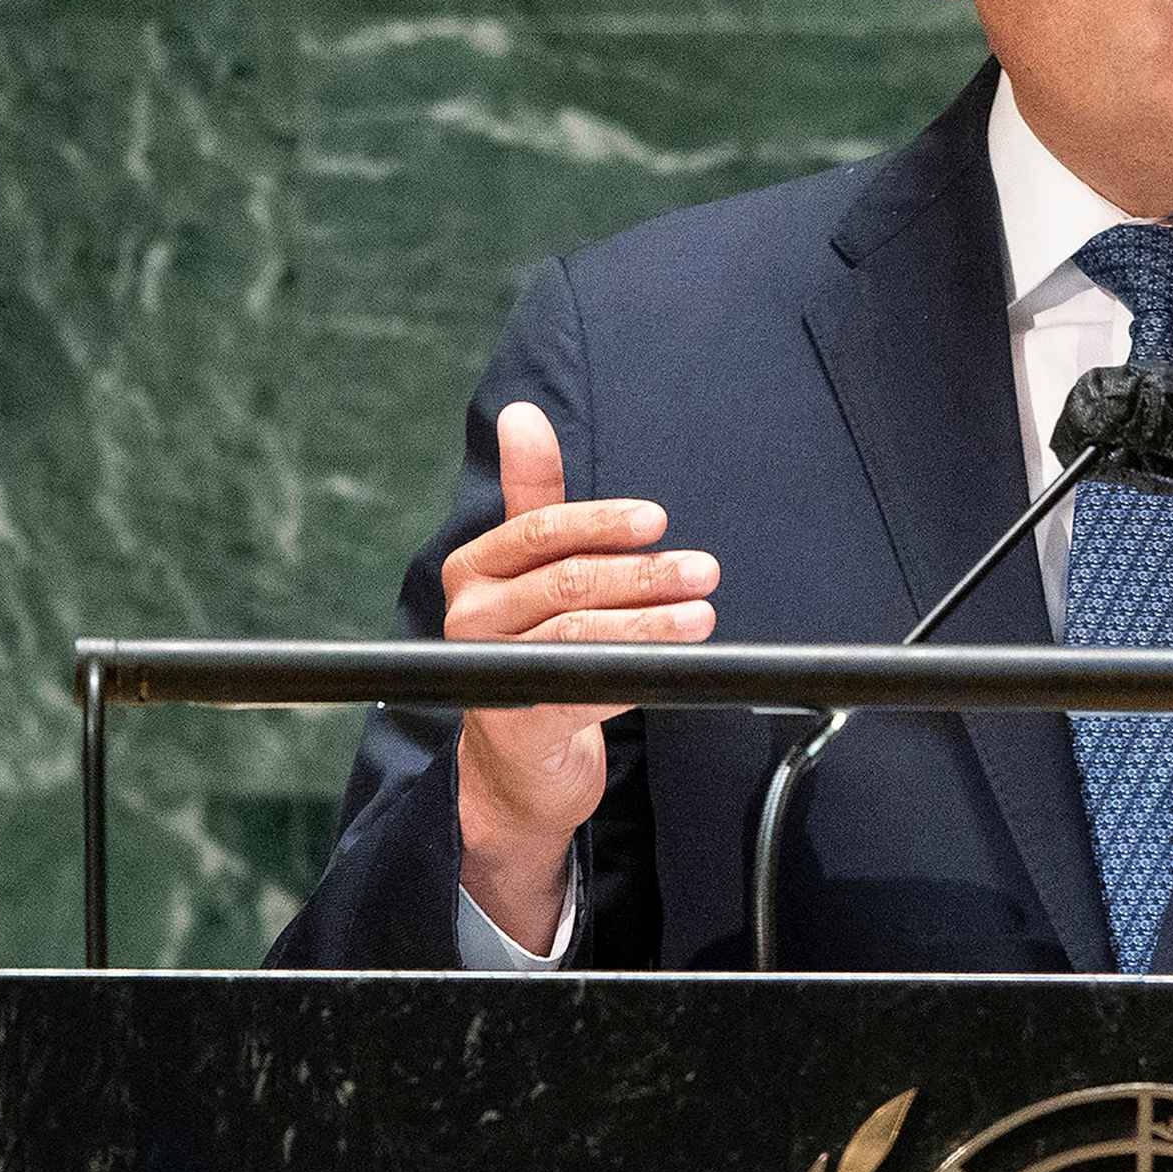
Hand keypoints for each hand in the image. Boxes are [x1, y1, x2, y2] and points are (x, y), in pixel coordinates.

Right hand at [443, 401, 716, 942]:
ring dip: (651, 622)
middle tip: (703, 568)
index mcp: (472, 568)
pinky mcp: (520, 720)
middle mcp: (469, 616)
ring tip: (703, 611)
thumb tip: (522, 414)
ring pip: (580, 632)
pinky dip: (636, 667)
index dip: (602, 523)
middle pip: (567, 582)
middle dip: (643, 573)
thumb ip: (531, 495)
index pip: (539, 531)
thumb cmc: (532, 644)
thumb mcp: (530, 567)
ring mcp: (491, 670)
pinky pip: (587, 683)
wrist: (517, 757)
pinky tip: (678, 658)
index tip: (658, 520)